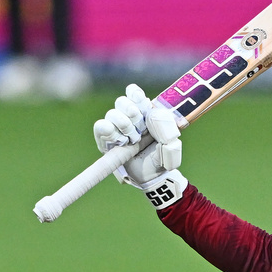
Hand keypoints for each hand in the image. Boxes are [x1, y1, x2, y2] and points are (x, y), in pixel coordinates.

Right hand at [93, 84, 187, 208]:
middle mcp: (129, 118)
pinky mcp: (105, 140)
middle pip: (121, 101)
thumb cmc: (162, 159)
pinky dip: (109, 131)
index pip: (134, 94)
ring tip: (133, 140)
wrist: (152, 178)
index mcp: (145, 113)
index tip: (143, 103)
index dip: (135, 94)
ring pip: (111, 114)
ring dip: (123, 125)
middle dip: (132, 112)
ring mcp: (116, 129)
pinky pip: (100, 127)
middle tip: (141, 128)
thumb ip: (167, 129)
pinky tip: (120, 141)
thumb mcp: (171, 145)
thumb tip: (152, 114)